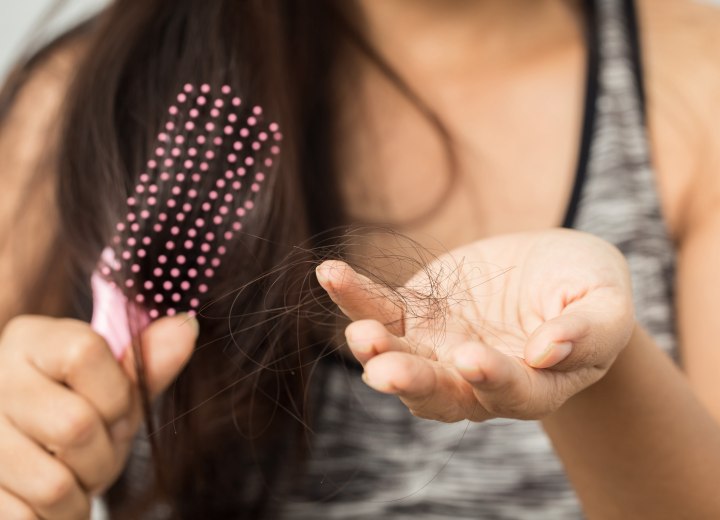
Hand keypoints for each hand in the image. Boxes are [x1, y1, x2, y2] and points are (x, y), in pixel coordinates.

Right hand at [0, 314, 196, 518]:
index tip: (117, 411)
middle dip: (105, 454)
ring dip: (80, 494)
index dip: (117, 394)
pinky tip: (47, 499)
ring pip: (53, 484)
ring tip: (74, 476)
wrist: (28, 461)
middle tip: (97, 452)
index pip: (84, 354)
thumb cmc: (81, 414)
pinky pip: (25, 519)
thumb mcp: (118, 388)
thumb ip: (149, 363)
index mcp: (32, 341)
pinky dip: (53, 519)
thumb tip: (187, 326)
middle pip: (74, 426)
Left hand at [316, 228, 633, 422]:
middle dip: (412, 383)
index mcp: (531, 386)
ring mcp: (437, 349)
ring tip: (360, 334)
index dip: (492, 380)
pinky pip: (379, 310)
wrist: (550, 269)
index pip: (510, 393)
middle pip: (440, 393)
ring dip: (375, 350)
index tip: (472, 358)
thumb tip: (549, 352)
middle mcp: (474, 379)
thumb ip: (589, 331)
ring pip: (400, 359)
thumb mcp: (606, 304)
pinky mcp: (413, 316)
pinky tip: (331, 274)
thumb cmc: (587, 289)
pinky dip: (355, 297)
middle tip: (384, 371)